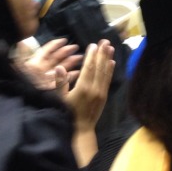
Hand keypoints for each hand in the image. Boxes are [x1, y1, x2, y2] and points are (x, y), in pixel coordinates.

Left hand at [16, 38, 81, 89]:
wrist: (25, 100)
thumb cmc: (23, 83)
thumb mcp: (20, 67)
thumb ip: (22, 54)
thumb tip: (22, 42)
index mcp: (35, 64)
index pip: (46, 51)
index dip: (55, 44)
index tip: (64, 40)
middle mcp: (42, 70)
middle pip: (56, 58)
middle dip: (66, 51)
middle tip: (76, 47)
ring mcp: (48, 79)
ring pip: (61, 67)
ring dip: (71, 62)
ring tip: (80, 57)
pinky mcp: (53, 88)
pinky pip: (63, 80)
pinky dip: (70, 76)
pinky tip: (77, 72)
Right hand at [63, 40, 115, 165]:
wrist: (81, 129)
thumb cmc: (67, 113)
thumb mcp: (60, 99)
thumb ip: (60, 83)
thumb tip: (59, 68)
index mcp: (83, 88)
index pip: (88, 68)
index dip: (91, 55)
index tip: (93, 45)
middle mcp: (94, 88)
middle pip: (99, 67)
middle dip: (102, 53)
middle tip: (105, 41)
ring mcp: (101, 92)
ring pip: (105, 72)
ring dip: (108, 59)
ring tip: (110, 47)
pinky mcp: (104, 96)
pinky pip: (108, 80)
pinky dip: (110, 70)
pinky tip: (112, 62)